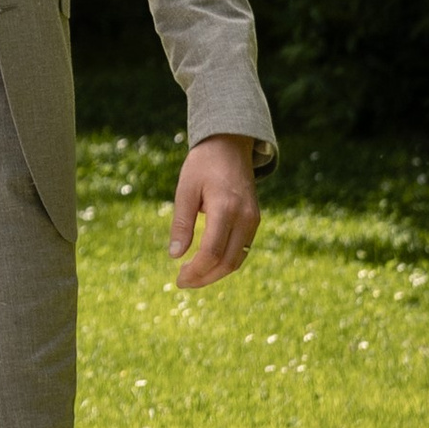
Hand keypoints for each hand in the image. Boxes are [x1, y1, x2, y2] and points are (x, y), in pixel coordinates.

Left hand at [170, 135, 260, 289]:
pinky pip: (242, 250)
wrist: (230, 145)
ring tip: (193, 277)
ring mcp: (253, 220)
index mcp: (225, 208)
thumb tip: (175, 256)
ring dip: (215, 273)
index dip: (196, 270)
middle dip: (205, 277)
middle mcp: (245, 217)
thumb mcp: (186, 188)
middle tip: (182, 282)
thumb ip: (181, 222)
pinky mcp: (254, 220)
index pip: (212, 251)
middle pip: (228, 262)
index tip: (178, 278)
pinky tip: (207, 263)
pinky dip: (225, 262)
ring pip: (237, 260)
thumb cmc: (203, 164)